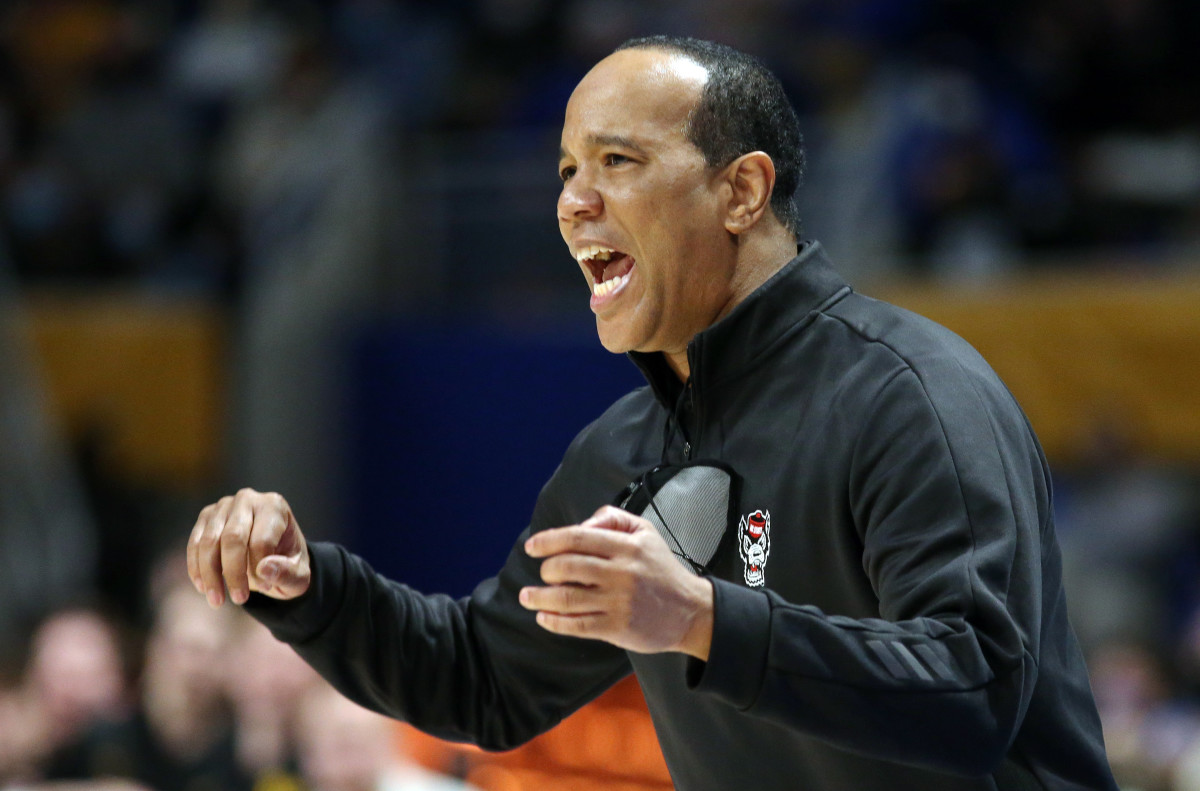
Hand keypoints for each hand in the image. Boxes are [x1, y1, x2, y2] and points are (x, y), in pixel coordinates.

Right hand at [187, 488, 310, 606]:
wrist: (271, 554)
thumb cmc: (288, 563)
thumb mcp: (299, 575)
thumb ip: (288, 573)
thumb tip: (264, 569)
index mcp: (274, 506)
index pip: (261, 539)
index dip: (259, 567)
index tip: (265, 588)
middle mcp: (247, 499)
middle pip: (232, 537)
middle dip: (233, 572)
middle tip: (239, 599)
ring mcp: (223, 506)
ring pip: (208, 541)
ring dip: (210, 575)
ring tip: (217, 601)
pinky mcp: (206, 518)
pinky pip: (194, 544)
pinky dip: (196, 568)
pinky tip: (204, 589)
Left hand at [520, 505, 713, 658]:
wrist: (691, 611)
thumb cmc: (662, 569)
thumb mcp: (646, 532)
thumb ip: (613, 518)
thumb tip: (582, 524)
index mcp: (627, 546)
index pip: (578, 537)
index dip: (549, 540)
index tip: (532, 547)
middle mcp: (622, 572)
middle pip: (567, 567)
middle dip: (546, 570)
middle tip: (542, 573)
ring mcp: (619, 602)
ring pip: (568, 597)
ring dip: (540, 597)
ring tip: (527, 596)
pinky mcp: (618, 628)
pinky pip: (577, 625)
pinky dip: (555, 621)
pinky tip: (544, 617)